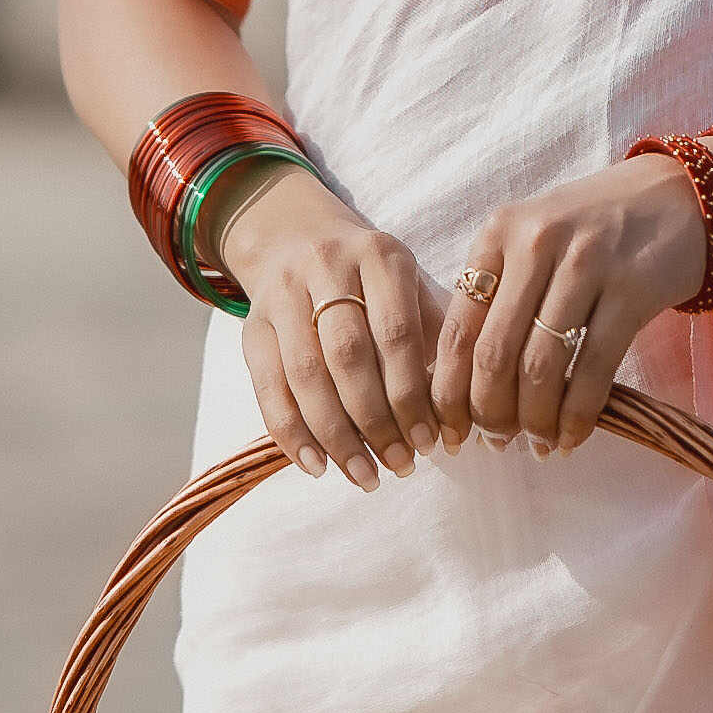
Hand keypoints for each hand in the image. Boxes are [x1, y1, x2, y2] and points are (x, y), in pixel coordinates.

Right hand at [216, 165, 444, 488]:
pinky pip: (268, 386)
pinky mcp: (252, 323)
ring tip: (365, 476)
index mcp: (380, 255)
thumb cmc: (373, 279)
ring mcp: (283, 293)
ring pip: (305, 375)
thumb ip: (435, 340)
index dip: (412, 394)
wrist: (298, 236)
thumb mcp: (411, 288)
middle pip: (348, 356)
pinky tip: (316, 466)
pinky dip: (290, 432)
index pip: (396, 334)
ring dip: (336, 437)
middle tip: (400, 466)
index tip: (430, 443)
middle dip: (376, 422)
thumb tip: (460, 420)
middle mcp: (326, 266)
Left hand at [432, 144, 712, 455]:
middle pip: (494, 352)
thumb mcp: (534, 240)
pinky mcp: (632, 288)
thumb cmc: (594, 228)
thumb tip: (464, 386)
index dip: (449, 391)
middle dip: (490, 413)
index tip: (453, 433)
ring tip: (537, 445)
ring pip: (541, 366)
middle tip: (497, 444)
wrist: (678, 195)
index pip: (458, 327)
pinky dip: (577, 415)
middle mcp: (536, 242)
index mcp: (498, 233)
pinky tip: (572, 437)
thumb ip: (498, 294)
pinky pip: (594, 369)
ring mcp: (586, 263)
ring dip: (535, 420)